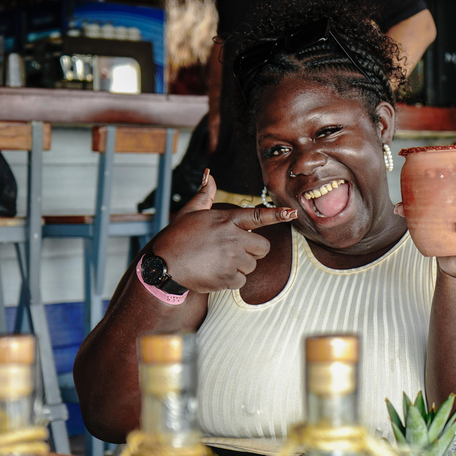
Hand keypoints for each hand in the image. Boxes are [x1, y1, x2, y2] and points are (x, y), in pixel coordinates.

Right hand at [151, 171, 296, 292]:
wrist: (163, 265)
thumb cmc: (177, 237)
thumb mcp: (191, 212)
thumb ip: (205, 195)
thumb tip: (209, 174)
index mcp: (226, 220)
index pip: (258, 216)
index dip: (277, 214)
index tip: (291, 213)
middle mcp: (232, 239)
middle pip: (263, 247)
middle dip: (253, 251)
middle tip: (235, 251)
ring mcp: (231, 259)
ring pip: (252, 265)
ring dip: (241, 266)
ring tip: (219, 262)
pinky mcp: (226, 278)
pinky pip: (241, 281)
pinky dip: (231, 280)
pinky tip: (216, 274)